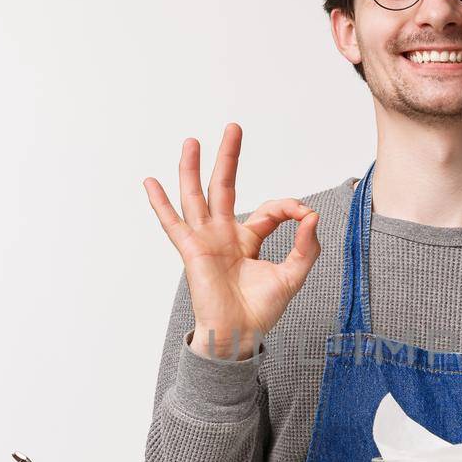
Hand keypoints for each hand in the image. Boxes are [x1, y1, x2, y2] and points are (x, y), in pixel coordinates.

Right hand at [145, 122, 320, 358]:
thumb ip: (306, 246)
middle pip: (224, 187)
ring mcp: (206, 240)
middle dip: (229, 157)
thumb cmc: (261, 311)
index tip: (304, 214)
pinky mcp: (193, 251)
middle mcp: (224, 235)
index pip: (267, 210)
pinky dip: (161, 204)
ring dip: (193, 168)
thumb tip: (312, 217)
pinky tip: (150, 183)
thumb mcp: (293, 275)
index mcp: (247, 239)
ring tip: (191, 141)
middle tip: (233, 128)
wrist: (240, 334)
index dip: (288, 207)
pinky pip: (174, 224)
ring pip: (197, 196)